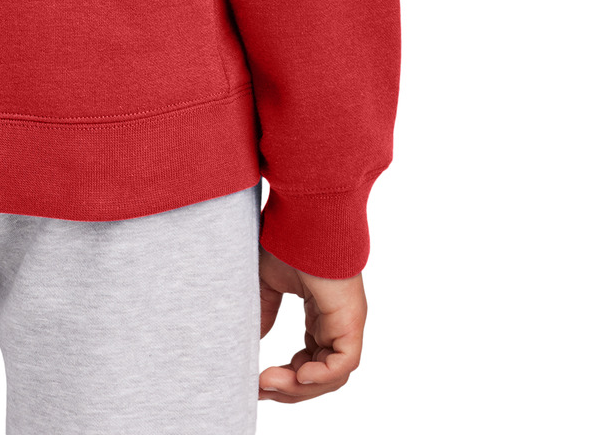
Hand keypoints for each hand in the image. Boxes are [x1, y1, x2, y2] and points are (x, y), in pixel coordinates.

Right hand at [258, 246, 366, 402]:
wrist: (301, 215)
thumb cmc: (286, 236)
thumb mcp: (267, 282)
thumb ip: (263, 311)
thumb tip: (254, 340)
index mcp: (321, 312)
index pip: (310, 358)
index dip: (286, 376)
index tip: (258, 381)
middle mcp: (337, 321)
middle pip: (320, 373)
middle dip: (289, 388)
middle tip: (260, 389)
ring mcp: (346, 321)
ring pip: (331, 374)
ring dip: (299, 386)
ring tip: (269, 383)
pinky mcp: (351, 319)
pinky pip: (343, 363)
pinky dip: (320, 376)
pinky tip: (297, 375)